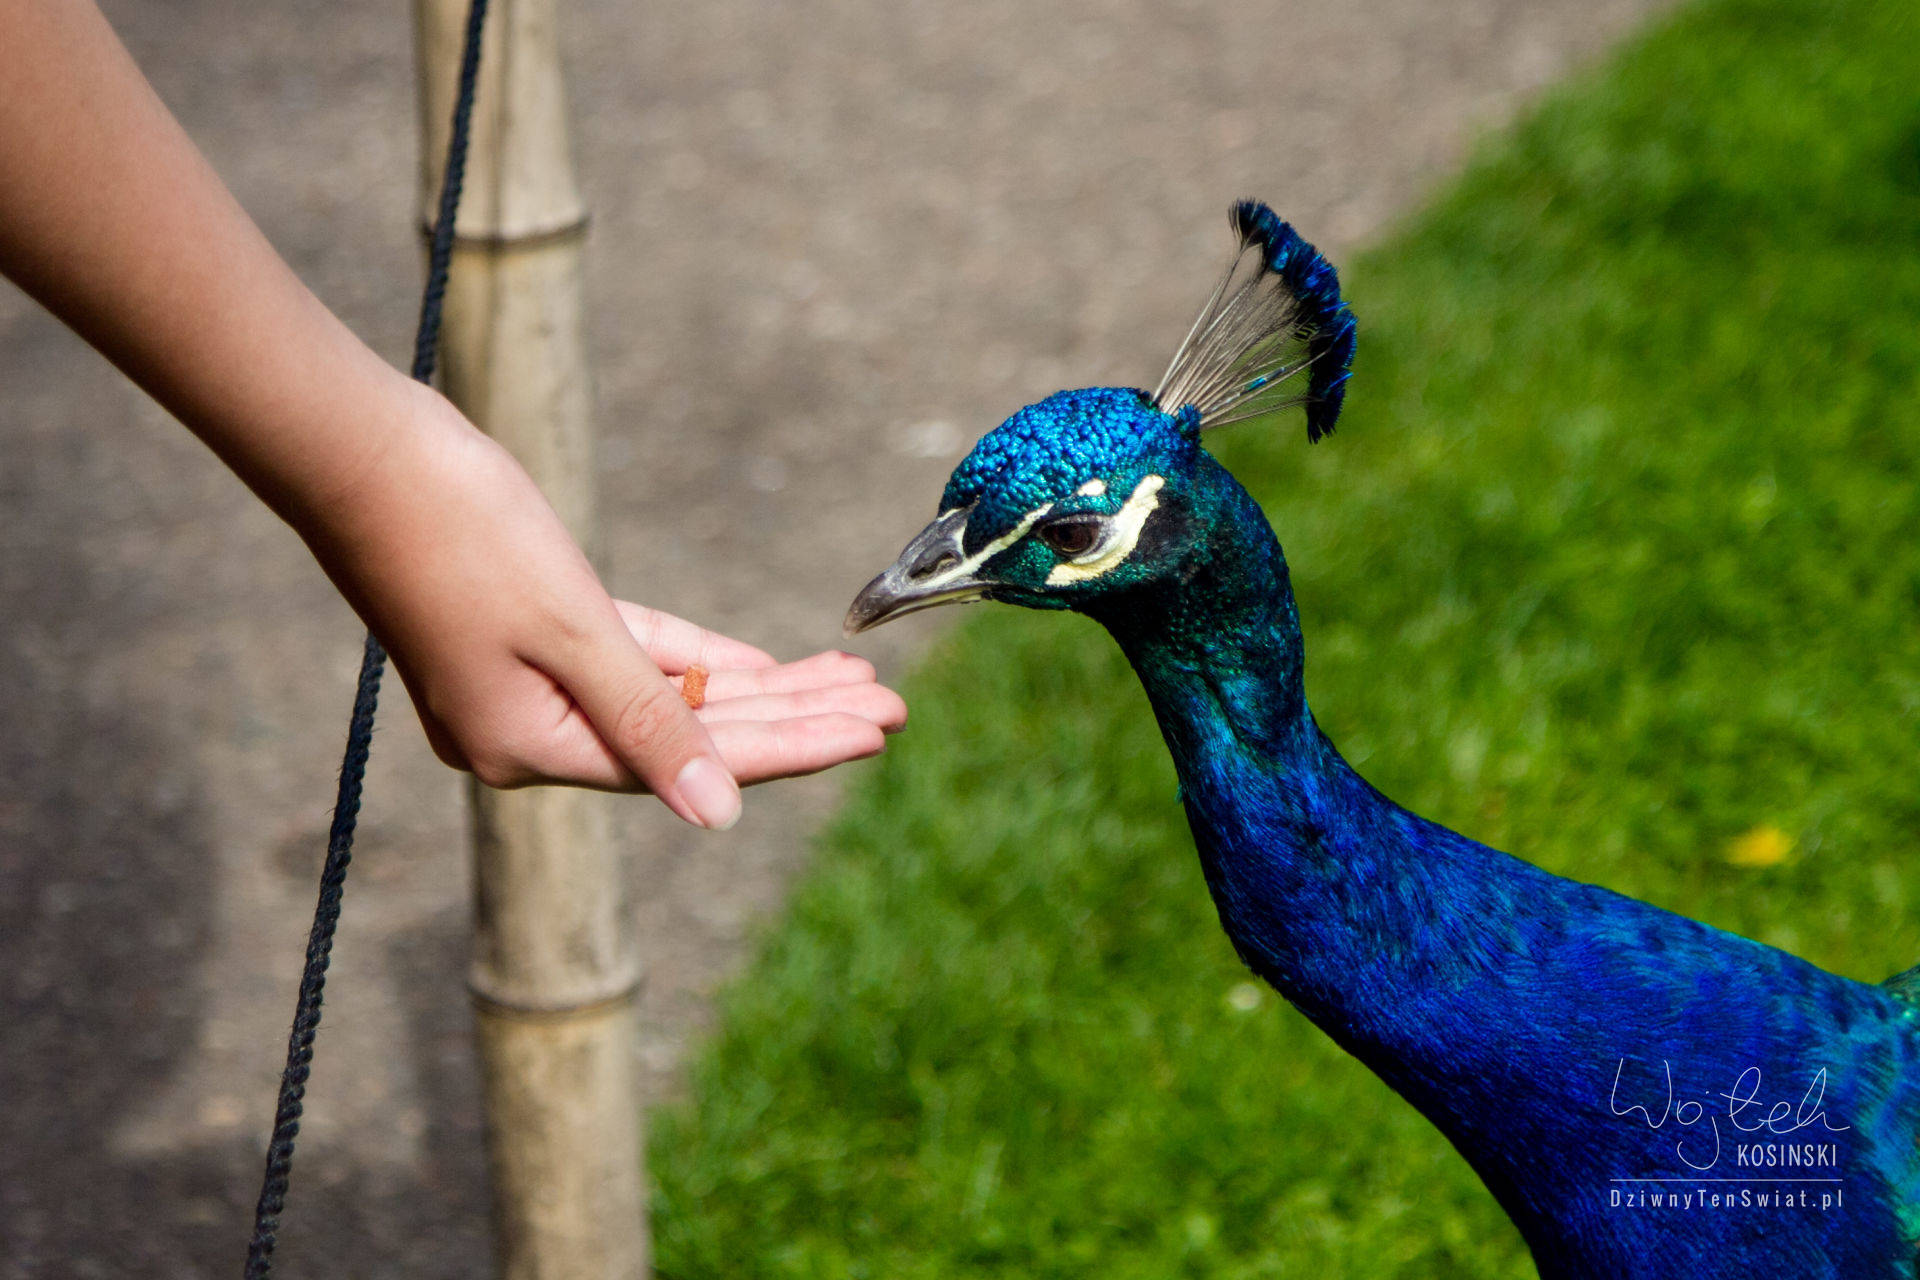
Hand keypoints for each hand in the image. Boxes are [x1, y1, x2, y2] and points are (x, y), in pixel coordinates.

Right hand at [308, 381, 905, 828]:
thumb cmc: (457, 530)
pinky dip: (694, 659)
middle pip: (692, 736)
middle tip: (891, 708)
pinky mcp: (522, 636)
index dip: (796, 746)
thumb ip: (651, 721)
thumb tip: (721, 814)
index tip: (878, 732)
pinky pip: (630, 659)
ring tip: (850, 682)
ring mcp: (521, 686)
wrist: (354, 447)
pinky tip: (764, 666)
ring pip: (669, 696)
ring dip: (757, 688)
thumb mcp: (569, 628)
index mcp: (528, 748)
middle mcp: (526, 733)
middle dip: (794, 718)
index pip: (696, 761)